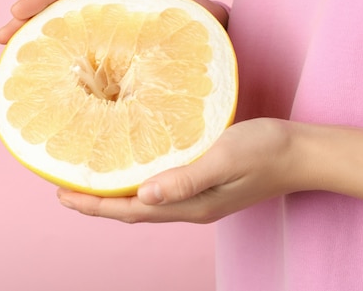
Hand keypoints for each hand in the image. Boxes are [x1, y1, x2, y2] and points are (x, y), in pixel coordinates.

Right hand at [0, 0, 228, 43]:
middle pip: (62, 5)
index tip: (18, 10)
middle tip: (2, 36)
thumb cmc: (198, 21)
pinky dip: (61, 57)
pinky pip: (81, 49)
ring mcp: (108, 23)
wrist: (216, 48)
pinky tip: (42, 71)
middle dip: (30, 19)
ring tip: (10, 53)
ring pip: (67, 27)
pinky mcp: (110, 47)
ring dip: (38, 39)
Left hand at [56, 118, 362, 223]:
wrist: (301, 153)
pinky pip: (159, 188)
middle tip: (64, 186)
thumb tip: (143, 196)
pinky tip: (129, 167)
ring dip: (114, 194)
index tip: (62, 195)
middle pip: (131, 210)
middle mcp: (189, 206)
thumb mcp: (224, 158)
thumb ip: (185, 178)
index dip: (94, 205)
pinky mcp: (203, 185)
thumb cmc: (265, 151)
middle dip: (96, 202)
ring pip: (144, 201)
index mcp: (190, 205)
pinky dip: (136, 183)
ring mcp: (196, 198)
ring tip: (88, 179)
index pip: (130, 210)